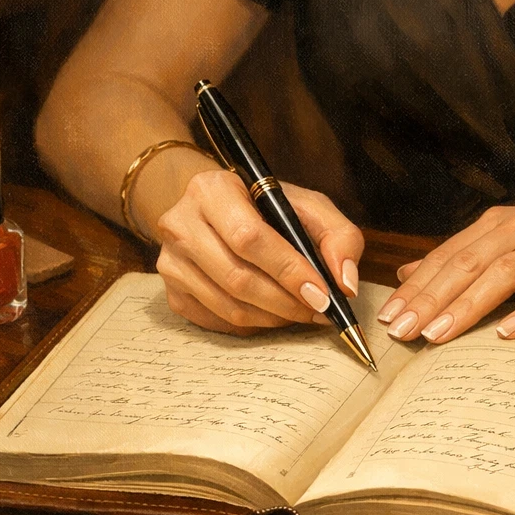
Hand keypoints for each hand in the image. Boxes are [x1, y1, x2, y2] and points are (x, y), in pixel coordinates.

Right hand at [156, 169, 362, 334]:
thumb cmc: (264, 208)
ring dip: (274, 318)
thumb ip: (338, 236)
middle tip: (319, 311)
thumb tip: (344, 283)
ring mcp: (170, 262)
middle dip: (286, 302)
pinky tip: (273, 313)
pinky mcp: (172, 293)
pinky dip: (254, 325)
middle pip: (237, 277)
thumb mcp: (307, 206)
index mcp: (212, 190)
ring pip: (228, 306)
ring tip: (302, 313)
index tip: (322, 295)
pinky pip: (218, 322)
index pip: (249, 237)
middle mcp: (180, 223)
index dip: (289, 271)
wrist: (213, 211)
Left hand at [377, 200, 514, 342]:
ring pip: (505, 273)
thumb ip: (470, 257)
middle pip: (469, 261)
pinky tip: (506, 334)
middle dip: (430, 297)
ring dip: (467, 306)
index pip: (451, 254)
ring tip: (438, 335)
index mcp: (507, 220)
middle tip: (402, 331)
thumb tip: (412, 271)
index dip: (417, 285)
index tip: (388, 316)